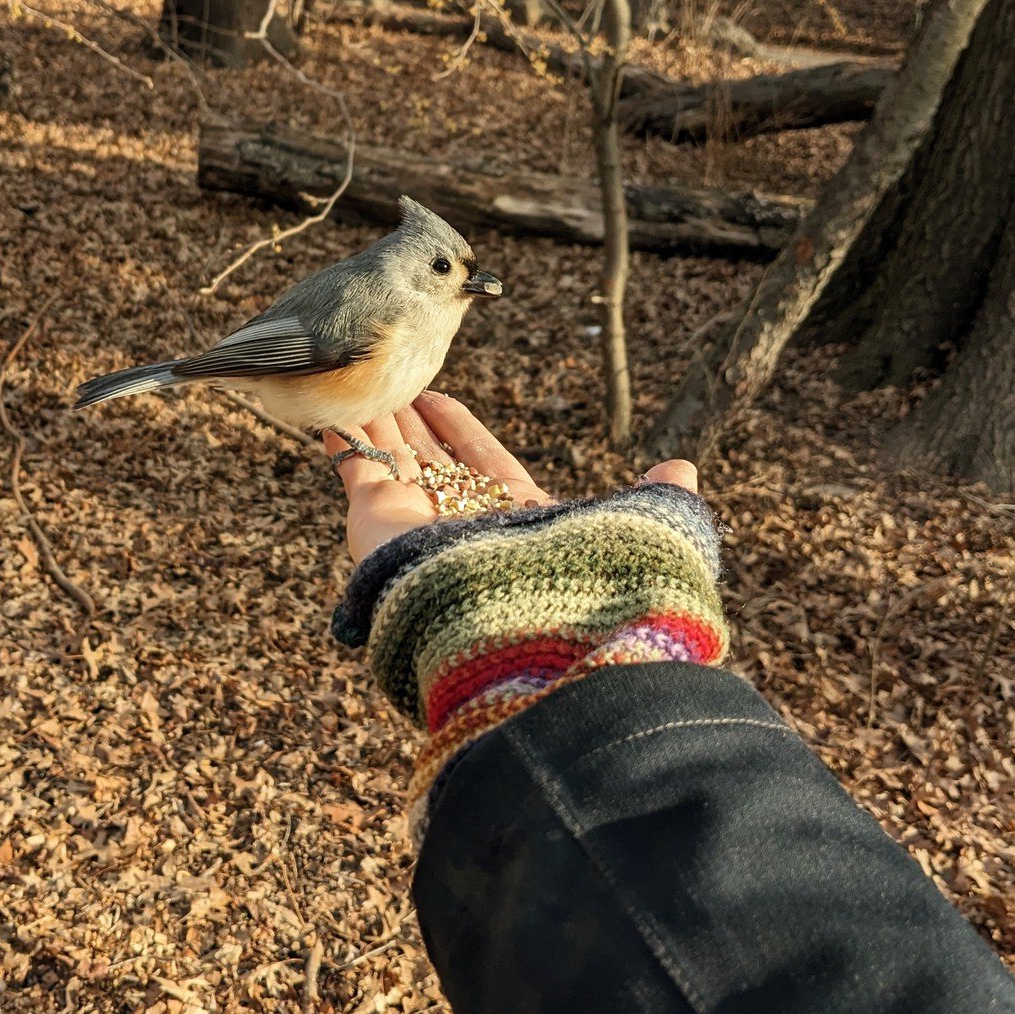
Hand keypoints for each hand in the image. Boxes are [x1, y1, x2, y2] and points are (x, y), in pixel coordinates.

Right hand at [325, 391, 698, 563]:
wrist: (515, 633)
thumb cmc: (581, 582)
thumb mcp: (637, 530)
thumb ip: (655, 499)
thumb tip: (682, 469)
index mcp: (517, 520)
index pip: (483, 461)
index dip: (460, 429)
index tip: (438, 395)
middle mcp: (462, 522)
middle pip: (431, 458)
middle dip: (412, 421)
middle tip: (391, 381)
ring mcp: (417, 523)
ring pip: (393, 459)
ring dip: (378, 421)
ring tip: (359, 382)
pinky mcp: (378, 523)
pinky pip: (359, 470)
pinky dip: (345, 440)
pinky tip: (332, 412)